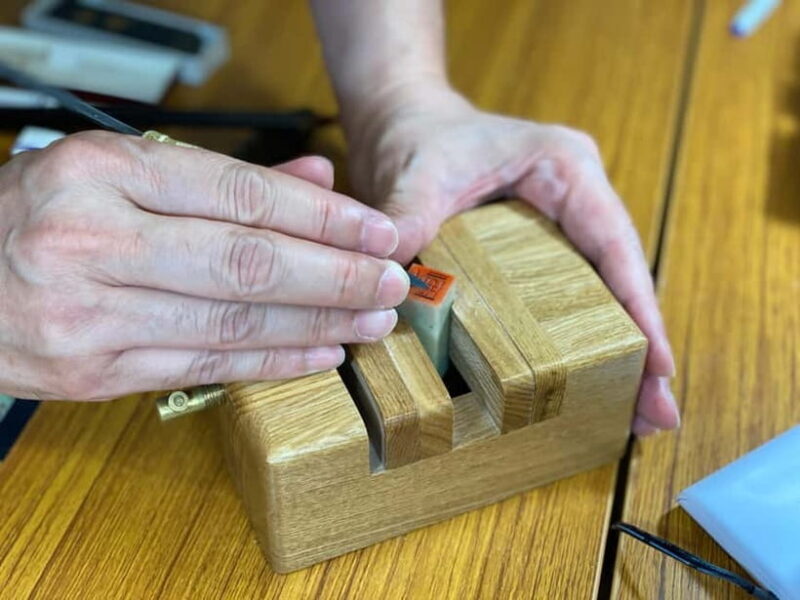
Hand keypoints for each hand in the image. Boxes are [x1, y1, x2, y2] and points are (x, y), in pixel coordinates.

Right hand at [0, 131, 407, 399]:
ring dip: (317, 323)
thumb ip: (223, 180)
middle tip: (390, 281)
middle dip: (335, 275)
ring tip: (371, 319)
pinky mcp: (94, 374)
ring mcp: (90, 315)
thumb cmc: (38, 217)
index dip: (323, 217)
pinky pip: (204, 367)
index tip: (377, 231)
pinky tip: (321, 352)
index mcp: (102, 174)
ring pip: (233, 323)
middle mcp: (93, 242)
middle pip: (247, 263)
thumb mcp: (118, 173)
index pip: (241, 195)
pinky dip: (272, 362)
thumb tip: (317, 181)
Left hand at [345, 84, 678, 435]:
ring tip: (631, 416)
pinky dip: (573, 342)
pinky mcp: (531, 251)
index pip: (613, 246)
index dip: (638, 309)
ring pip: (595, 296)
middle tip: (656, 414)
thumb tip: (392, 283)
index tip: (659, 368)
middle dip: (639, 348)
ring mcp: (556, 227)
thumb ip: (408, 216)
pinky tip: (578, 386)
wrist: (400, 120)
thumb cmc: (418, 133)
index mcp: (566, 170)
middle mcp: (574, 200)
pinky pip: (560, 301)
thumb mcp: (417, 171)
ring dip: (612, 353)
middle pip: (617, 281)